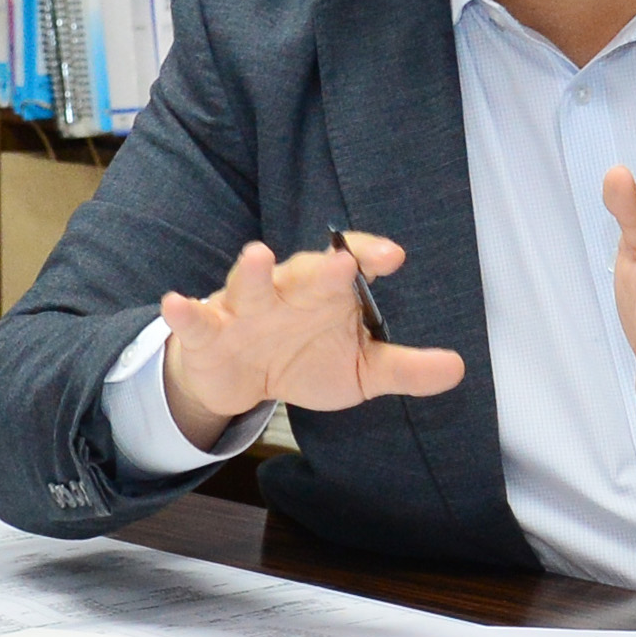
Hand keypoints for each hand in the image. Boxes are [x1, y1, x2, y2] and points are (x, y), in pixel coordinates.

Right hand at [159, 233, 464, 449]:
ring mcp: (244, 309)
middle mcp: (287, 292)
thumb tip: (457, 368)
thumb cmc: (303, 361)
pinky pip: (196, 320)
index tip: (393, 256)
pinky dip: (186, 312)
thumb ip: (404, 368)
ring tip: (257, 255)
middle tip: (340, 262)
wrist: (238, 381)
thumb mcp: (359, 372)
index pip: (351, 265)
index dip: (369, 255)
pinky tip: (177, 303)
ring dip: (252, 271)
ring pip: (249, 285)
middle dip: (321, 267)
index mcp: (326, 294)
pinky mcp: (208, 333)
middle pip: (304, 272)